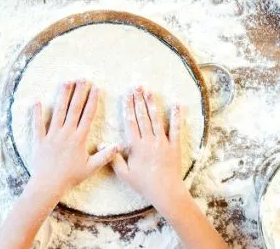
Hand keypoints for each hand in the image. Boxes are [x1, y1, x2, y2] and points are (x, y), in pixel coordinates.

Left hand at [28, 80, 118, 198]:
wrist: (49, 184)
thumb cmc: (70, 177)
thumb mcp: (91, 168)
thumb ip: (105, 156)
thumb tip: (119, 146)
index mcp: (79, 139)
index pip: (88, 115)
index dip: (92, 101)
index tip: (96, 88)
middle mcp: (66, 133)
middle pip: (74, 109)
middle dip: (79, 92)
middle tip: (82, 79)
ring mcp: (52, 135)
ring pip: (58, 112)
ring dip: (62, 96)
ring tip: (66, 82)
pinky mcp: (40, 140)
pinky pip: (37, 124)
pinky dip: (36, 113)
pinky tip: (37, 101)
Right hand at [111, 88, 188, 214]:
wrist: (166, 192)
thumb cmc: (144, 184)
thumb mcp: (125, 174)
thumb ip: (114, 158)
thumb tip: (103, 144)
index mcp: (137, 146)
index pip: (131, 122)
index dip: (128, 108)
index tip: (126, 96)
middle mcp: (150, 141)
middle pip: (143, 117)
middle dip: (138, 101)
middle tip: (136, 87)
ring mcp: (163, 142)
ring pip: (156, 120)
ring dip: (152, 104)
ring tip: (148, 91)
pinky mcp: (174, 146)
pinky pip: (175, 129)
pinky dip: (176, 117)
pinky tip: (176, 105)